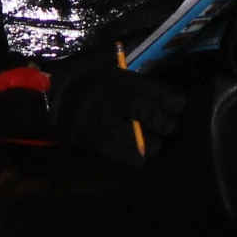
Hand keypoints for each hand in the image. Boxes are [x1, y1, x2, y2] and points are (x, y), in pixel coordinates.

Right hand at [49, 61, 184, 167]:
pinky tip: (138, 159)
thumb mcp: (117, 76)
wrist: (58, 98)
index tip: (179, 106)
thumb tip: (171, 102)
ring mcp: (101, 119)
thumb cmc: (96, 87)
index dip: (170, 100)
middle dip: (163, 123)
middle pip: (144, 111)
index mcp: (121, 79)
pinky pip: (117, 152)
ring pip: (133, 136)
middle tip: (170, 128)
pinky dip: (132, 158)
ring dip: (150, 144)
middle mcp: (112, 97)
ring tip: (155, 146)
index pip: (152, 89)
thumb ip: (140, 87)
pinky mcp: (92, 138)